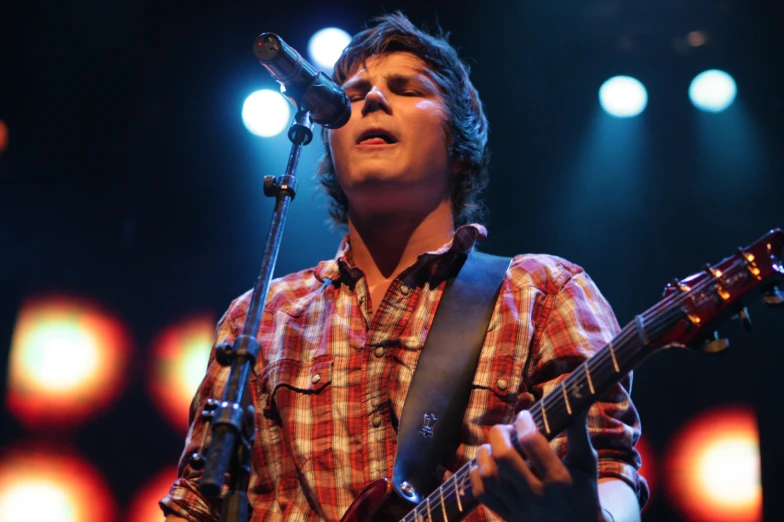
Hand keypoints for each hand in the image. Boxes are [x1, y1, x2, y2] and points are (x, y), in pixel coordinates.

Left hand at [469, 409, 605, 521]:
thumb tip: (576, 396)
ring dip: (485, 453)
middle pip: (503, 457)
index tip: (524, 415)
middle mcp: (537, 495)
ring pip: (488, 475)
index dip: (523, 422)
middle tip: (507, 429)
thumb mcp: (586, 462)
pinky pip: (481, 494)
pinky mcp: (507, 516)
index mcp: (558, 479)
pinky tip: (486, 464)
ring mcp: (519, 508)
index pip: (531, 443)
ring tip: (494, 446)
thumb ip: (578, 431)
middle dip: (499, 434)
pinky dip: (477, 474)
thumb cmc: (583, 491)